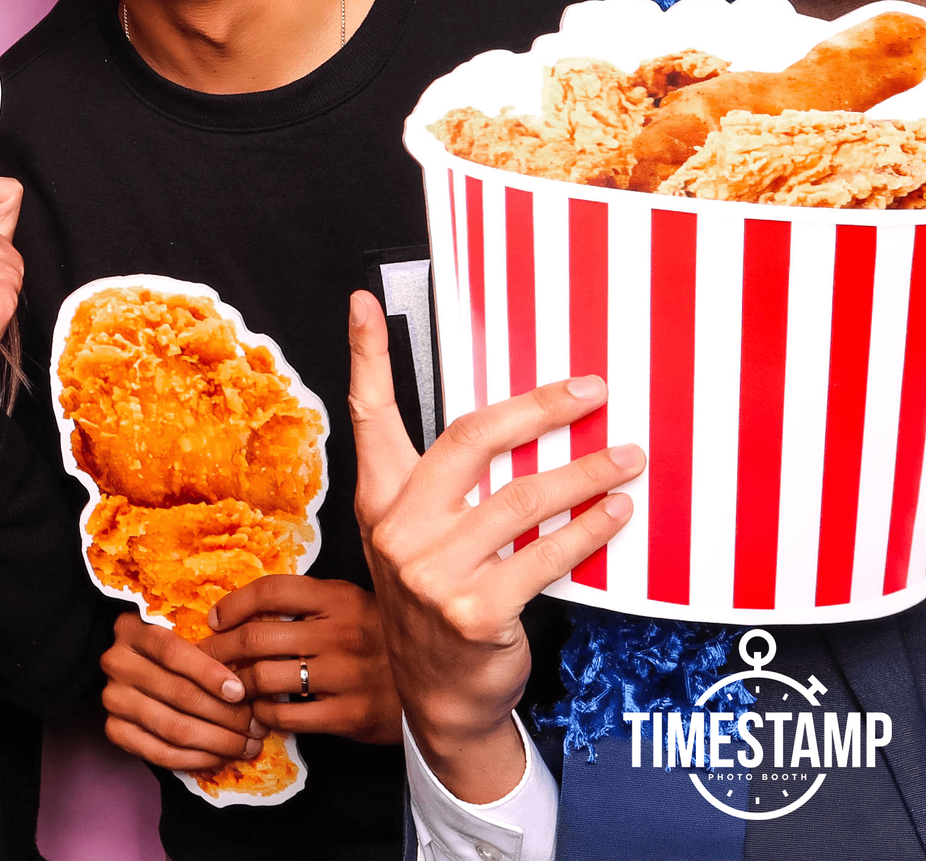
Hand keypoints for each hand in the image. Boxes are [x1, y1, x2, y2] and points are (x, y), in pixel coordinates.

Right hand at [99, 612, 264, 773]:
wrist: (132, 673)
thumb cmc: (169, 653)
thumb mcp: (182, 635)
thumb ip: (209, 648)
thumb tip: (254, 680)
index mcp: (132, 630)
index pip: (171, 652)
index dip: (209, 673)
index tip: (242, 692)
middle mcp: (116, 663)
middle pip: (178, 694)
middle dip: (226, 714)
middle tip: (256, 726)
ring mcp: (113, 699)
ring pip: (174, 727)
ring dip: (218, 741)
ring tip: (248, 745)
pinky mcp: (115, 731)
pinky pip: (161, 753)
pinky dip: (197, 758)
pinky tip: (222, 757)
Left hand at [204, 575, 400, 743]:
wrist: (436, 688)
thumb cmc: (382, 641)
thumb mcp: (354, 605)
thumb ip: (310, 601)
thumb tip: (244, 606)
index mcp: (339, 599)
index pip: (271, 591)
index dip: (233, 604)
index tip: (215, 618)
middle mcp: (341, 634)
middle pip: (257, 637)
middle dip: (219, 649)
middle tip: (204, 657)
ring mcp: (346, 676)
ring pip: (265, 678)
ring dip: (239, 684)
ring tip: (231, 686)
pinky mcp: (350, 715)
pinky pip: (287, 716)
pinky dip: (264, 714)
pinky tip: (260, 710)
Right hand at [349, 289, 642, 802]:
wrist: (439, 692)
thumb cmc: (440, 600)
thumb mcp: (421, 538)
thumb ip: (445, 485)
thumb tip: (514, 427)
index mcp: (380, 498)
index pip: (369, 416)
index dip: (366, 355)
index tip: (365, 301)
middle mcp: (399, 527)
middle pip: (470, 440)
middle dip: (538, 408)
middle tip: (591, 391)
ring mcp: (432, 571)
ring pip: (522, 498)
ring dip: (586, 474)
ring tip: (628, 458)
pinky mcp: (474, 610)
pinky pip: (545, 557)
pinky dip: (589, 532)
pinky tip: (617, 514)